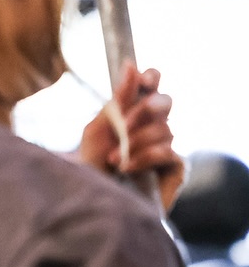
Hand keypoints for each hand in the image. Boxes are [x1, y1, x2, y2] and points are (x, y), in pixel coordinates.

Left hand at [77, 64, 183, 209]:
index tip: (144, 79)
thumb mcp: (98, 129)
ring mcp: (166, 147)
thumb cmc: (91, 166)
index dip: (151, 78)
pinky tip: (126, 168)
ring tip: (113, 159)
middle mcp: (153, 127)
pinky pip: (169, 151)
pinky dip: (145, 157)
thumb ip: (118, 99)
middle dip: (142, 111)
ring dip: (135, 142)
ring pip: (165, 129)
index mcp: (133, 113)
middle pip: (165, 102)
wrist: (92, 202)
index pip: (152, 86)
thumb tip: (131, 64)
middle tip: (122, 124)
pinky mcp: (175, 169)